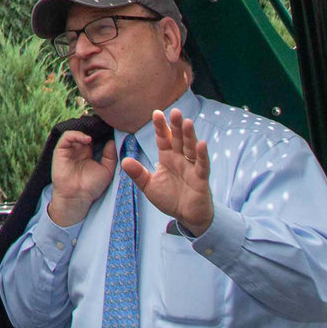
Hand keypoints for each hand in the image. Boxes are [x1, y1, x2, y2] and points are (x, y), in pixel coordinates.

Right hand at [47, 128, 117, 227]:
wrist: (78, 196)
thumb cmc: (92, 186)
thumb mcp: (107, 170)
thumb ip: (110, 156)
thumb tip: (112, 140)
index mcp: (89, 152)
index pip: (94, 136)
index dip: (101, 131)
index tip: (111, 127)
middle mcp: (78, 149)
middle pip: (85, 131)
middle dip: (93, 127)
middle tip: (103, 124)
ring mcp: (69, 149)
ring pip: (75, 132)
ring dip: (86, 131)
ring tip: (95, 135)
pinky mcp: (60, 150)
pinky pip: (66, 137)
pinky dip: (76, 134)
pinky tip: (87, 139)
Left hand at [123, 108, 215, 234]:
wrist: (187, 216)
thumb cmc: (170, 198)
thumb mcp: (149, 186)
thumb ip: (138, 174)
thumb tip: (125, 161)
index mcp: (167, 158)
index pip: (163, 139)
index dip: (160, 127)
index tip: (156, 113)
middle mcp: (180, 159)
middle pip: (178, 139)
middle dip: (176, 126)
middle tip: (174, 110)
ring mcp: (191, 167)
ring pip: (190, 148)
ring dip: (189, 135)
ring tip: (187, 122)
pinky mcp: (201, 178)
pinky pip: (202, 165)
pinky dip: (202, 155)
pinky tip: (201, 143)